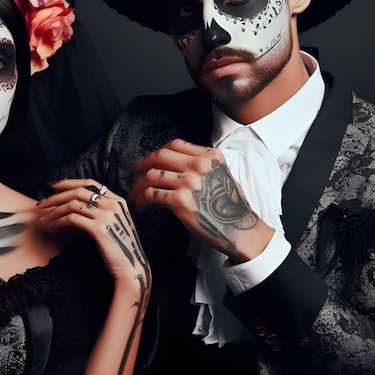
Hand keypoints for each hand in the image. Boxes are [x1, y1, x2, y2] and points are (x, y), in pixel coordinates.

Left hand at [37, 179, 150, 291]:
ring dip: (54, 210)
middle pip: (79, 191)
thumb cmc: (121, 249)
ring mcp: (106, 216)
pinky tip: (53, 228)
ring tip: (44, 219)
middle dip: (56, 196)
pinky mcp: (99, 229)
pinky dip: (59, 222)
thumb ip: (104, 211)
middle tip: (42, 204)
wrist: (132, 267)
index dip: (70, 182)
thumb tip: (81, 206)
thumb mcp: (117, 224)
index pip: (90, 183)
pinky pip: (72, 219)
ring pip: (73, 204)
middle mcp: (113, 205)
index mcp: (118, 201)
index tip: (54, 187)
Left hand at [128, 138, 273, 261]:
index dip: (159, 151)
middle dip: (143, 163)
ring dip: (138, 185)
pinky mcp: (180, 201)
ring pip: (152, 174)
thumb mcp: (222, 174)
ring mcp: (189, 182)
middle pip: (161, 155)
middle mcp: (199, 165)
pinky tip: (141, 205)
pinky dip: (142, 199)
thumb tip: (179, 166)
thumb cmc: (231, 207)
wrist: (240, 230)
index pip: (176, 144)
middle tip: (136, 172)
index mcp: (210, 156)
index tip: (151, 159)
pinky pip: (152, 194)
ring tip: (135, 194)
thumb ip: (203, 166)